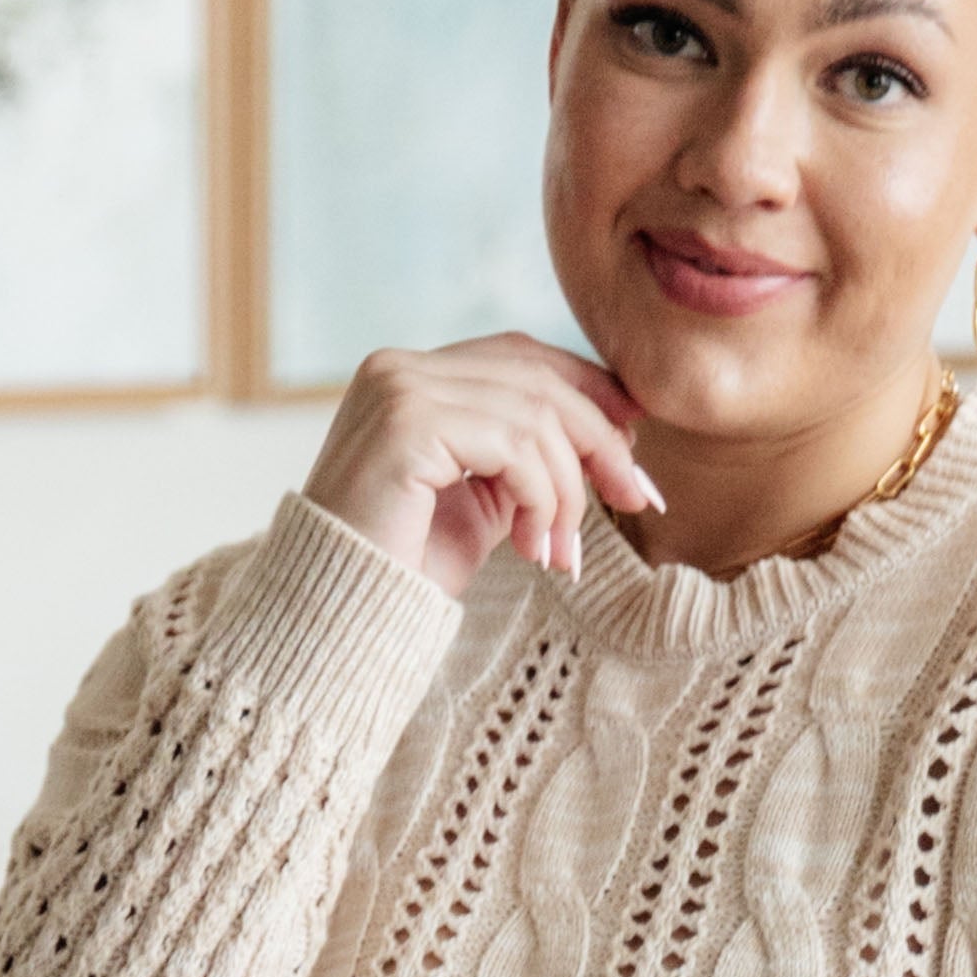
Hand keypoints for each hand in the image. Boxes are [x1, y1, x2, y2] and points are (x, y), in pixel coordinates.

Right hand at [301, 333, 662, 601]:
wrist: (337, 618)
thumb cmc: (404, 569)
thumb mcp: (481, 504)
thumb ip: (525, 460)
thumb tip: (613, 436)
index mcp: (412, 376)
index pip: (521, 358)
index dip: (590, 392)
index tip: (636, 446)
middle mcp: (400, 367)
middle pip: (537, 378)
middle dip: (601, 440)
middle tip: (639, 500)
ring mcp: (398, 388)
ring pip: (535, 413)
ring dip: (568, 491)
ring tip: (560, 555)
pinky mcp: (406, 422)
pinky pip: (514, 443)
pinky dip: (542, 498)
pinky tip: (533, 549)